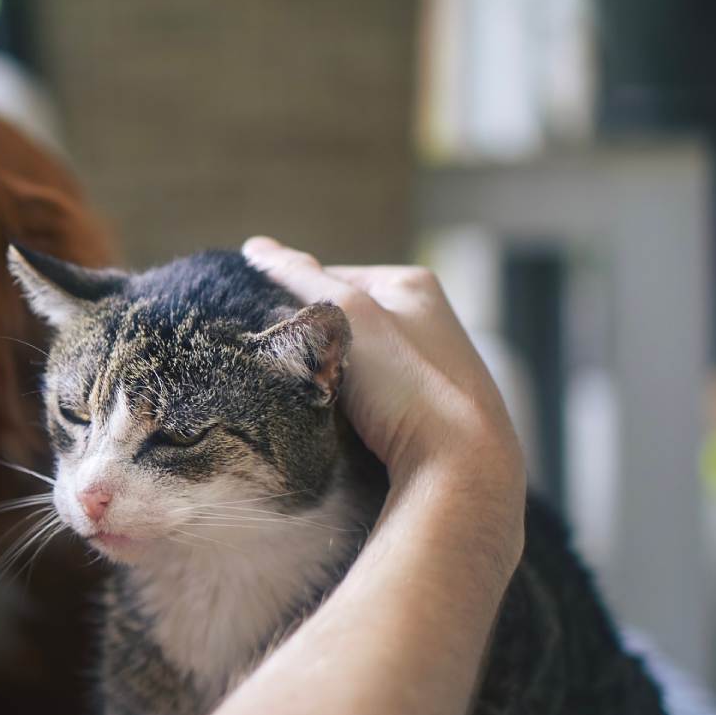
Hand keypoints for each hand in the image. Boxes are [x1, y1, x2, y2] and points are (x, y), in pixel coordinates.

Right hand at [243, 237, 525, 504]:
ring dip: (328, 377)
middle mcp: (427, 320)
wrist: (459, 467)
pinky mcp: (427, 410)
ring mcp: (429, 367)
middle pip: (342, 321)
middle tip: (290, 366)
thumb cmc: (407, 383)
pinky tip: (342, 423)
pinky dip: (349, 407)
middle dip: (312, 341)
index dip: (292, 301)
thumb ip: (299, 279)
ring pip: (353, 362)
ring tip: (315, 397)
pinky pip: (370, 397)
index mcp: (413, 284)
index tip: (270, 330)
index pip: (329, 277)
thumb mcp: (346, 316)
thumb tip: (257, 247)